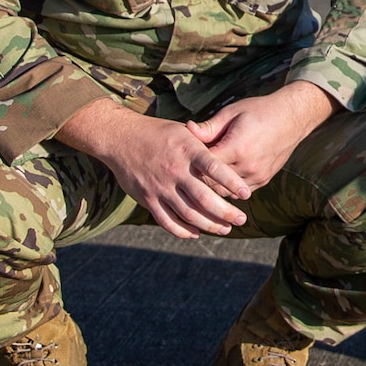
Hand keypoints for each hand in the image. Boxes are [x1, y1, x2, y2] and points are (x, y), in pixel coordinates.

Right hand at [56, 100, 249, 239]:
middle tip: (241, 220)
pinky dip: (183, 230)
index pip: (215, 169)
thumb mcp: (183, 132)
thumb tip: (228, 155)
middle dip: (226, 213)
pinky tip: (195, 233)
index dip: (232, 183)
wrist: (119, 138)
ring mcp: (160, 187)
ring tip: (225, 229)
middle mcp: (175, 171)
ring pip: (188, 214)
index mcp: (187, 151)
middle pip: (204, 198)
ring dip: (209, 225)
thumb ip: (204, 146)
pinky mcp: (148, 198)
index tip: (246, 195)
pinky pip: (167, 221)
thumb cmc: (157, 133)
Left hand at [187, 81, 336, 191]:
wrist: (292, 117)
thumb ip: (209, 127)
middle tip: (184, 176)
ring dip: (212, 188)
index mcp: (237, 148)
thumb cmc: (259, 111)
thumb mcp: (231, 113)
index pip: (204, 166)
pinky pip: (239, 193)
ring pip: (225, 192)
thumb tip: (186, 130)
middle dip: (198, 181)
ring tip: (197, 183)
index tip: (178, 162)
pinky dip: (227, 190)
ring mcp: (257, 176)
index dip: (190, 165)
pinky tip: (217, 183)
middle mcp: (248, 166)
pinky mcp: (263, 180)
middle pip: (212, 184)